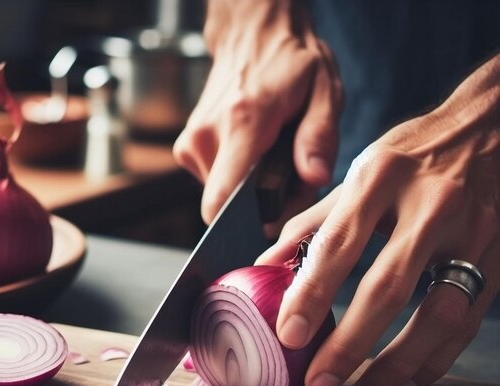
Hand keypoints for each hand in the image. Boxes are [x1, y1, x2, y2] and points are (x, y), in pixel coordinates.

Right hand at [173, 0, 342, 234]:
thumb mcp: (324, 90)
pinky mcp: (186, 149)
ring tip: (270, 159)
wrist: (251, 34)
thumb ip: (319, 137)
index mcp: (242, 123)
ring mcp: (191, 144)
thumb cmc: (290, 61)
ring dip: (249, 191)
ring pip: (221, 196)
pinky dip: (236, 179)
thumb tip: (315, 178)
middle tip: (288, 176)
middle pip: (228, 205)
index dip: (243, 226)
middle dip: (259, 205)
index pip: (221, 201)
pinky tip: (253, 155)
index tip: (269, 223)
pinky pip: (213, 183)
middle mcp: (206, 137)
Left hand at [257, 54, 499, 385]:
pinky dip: (436, 357)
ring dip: (397, 364)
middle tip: (320, 382)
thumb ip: (312, 224)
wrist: (491, 127)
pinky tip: (407, 382)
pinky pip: (468, 319)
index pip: (339, 244)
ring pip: (436, 313)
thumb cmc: (411, 154)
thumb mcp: (357, 174)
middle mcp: (430, 204)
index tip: (289, 335)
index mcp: (381, 177)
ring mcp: (472, 232)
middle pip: (387, 288)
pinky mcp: (497, 256)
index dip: (311, 294)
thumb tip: (266, 266)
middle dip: (350, 344)